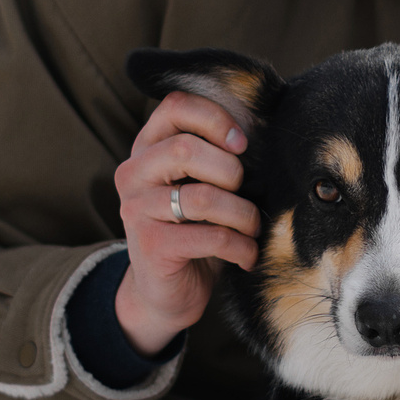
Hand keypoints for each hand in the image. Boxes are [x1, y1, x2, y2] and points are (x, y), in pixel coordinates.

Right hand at [113, 91, 259, 355]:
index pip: (174, 106)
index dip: (215, 118)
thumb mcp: (204, 185)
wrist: (167, 292)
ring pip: (203, 197)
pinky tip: (247, 255)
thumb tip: (266, 130)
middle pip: (185, 149)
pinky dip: (240, 246)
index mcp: (147, 148)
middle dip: (231, 172)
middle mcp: (132, 173)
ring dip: (243, 214)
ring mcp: (136, 210)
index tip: (242, 144)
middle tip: (247, 193)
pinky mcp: (151, 246)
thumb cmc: (196, 230)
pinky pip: (210, 236)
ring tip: (253, 228)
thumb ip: (218, 156)